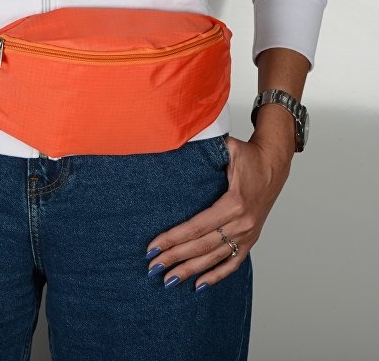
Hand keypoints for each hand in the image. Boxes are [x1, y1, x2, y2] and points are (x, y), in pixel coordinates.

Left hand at [145, 133, 292, 290]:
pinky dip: (216, 275)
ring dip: (191, 270)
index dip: (172, 238)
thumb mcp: (227, 147)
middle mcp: (243, 223)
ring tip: (168, 281)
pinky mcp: (251, 238)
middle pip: (202, 246)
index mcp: (234, 203)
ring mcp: (248, 233)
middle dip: (175, 258)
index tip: (153, 247)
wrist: (275, 163)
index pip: (196, 226)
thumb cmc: (248, 155)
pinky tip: (198, 285)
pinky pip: (233, 262)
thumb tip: (175, 142)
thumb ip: (205, 148)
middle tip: (152, 267)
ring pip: (215, 258)